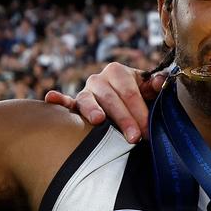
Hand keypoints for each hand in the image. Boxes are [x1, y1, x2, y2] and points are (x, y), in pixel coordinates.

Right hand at [45, 62, 163, 142]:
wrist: (123, 101)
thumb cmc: (139, 98)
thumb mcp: (149, 90)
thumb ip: (156, 84)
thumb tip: (160, 82)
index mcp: (118, 72)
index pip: (130, 92)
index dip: (140, 111)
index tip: (147, 130)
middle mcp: (99, 79)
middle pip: (111, 99)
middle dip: (124, 119)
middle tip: (134, 138)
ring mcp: (85, 91)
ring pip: (88, 100)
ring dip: (93, 110)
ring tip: (98, 120)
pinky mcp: (74, 104)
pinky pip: (66, 102)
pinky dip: (58, 99)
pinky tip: (51, 98)